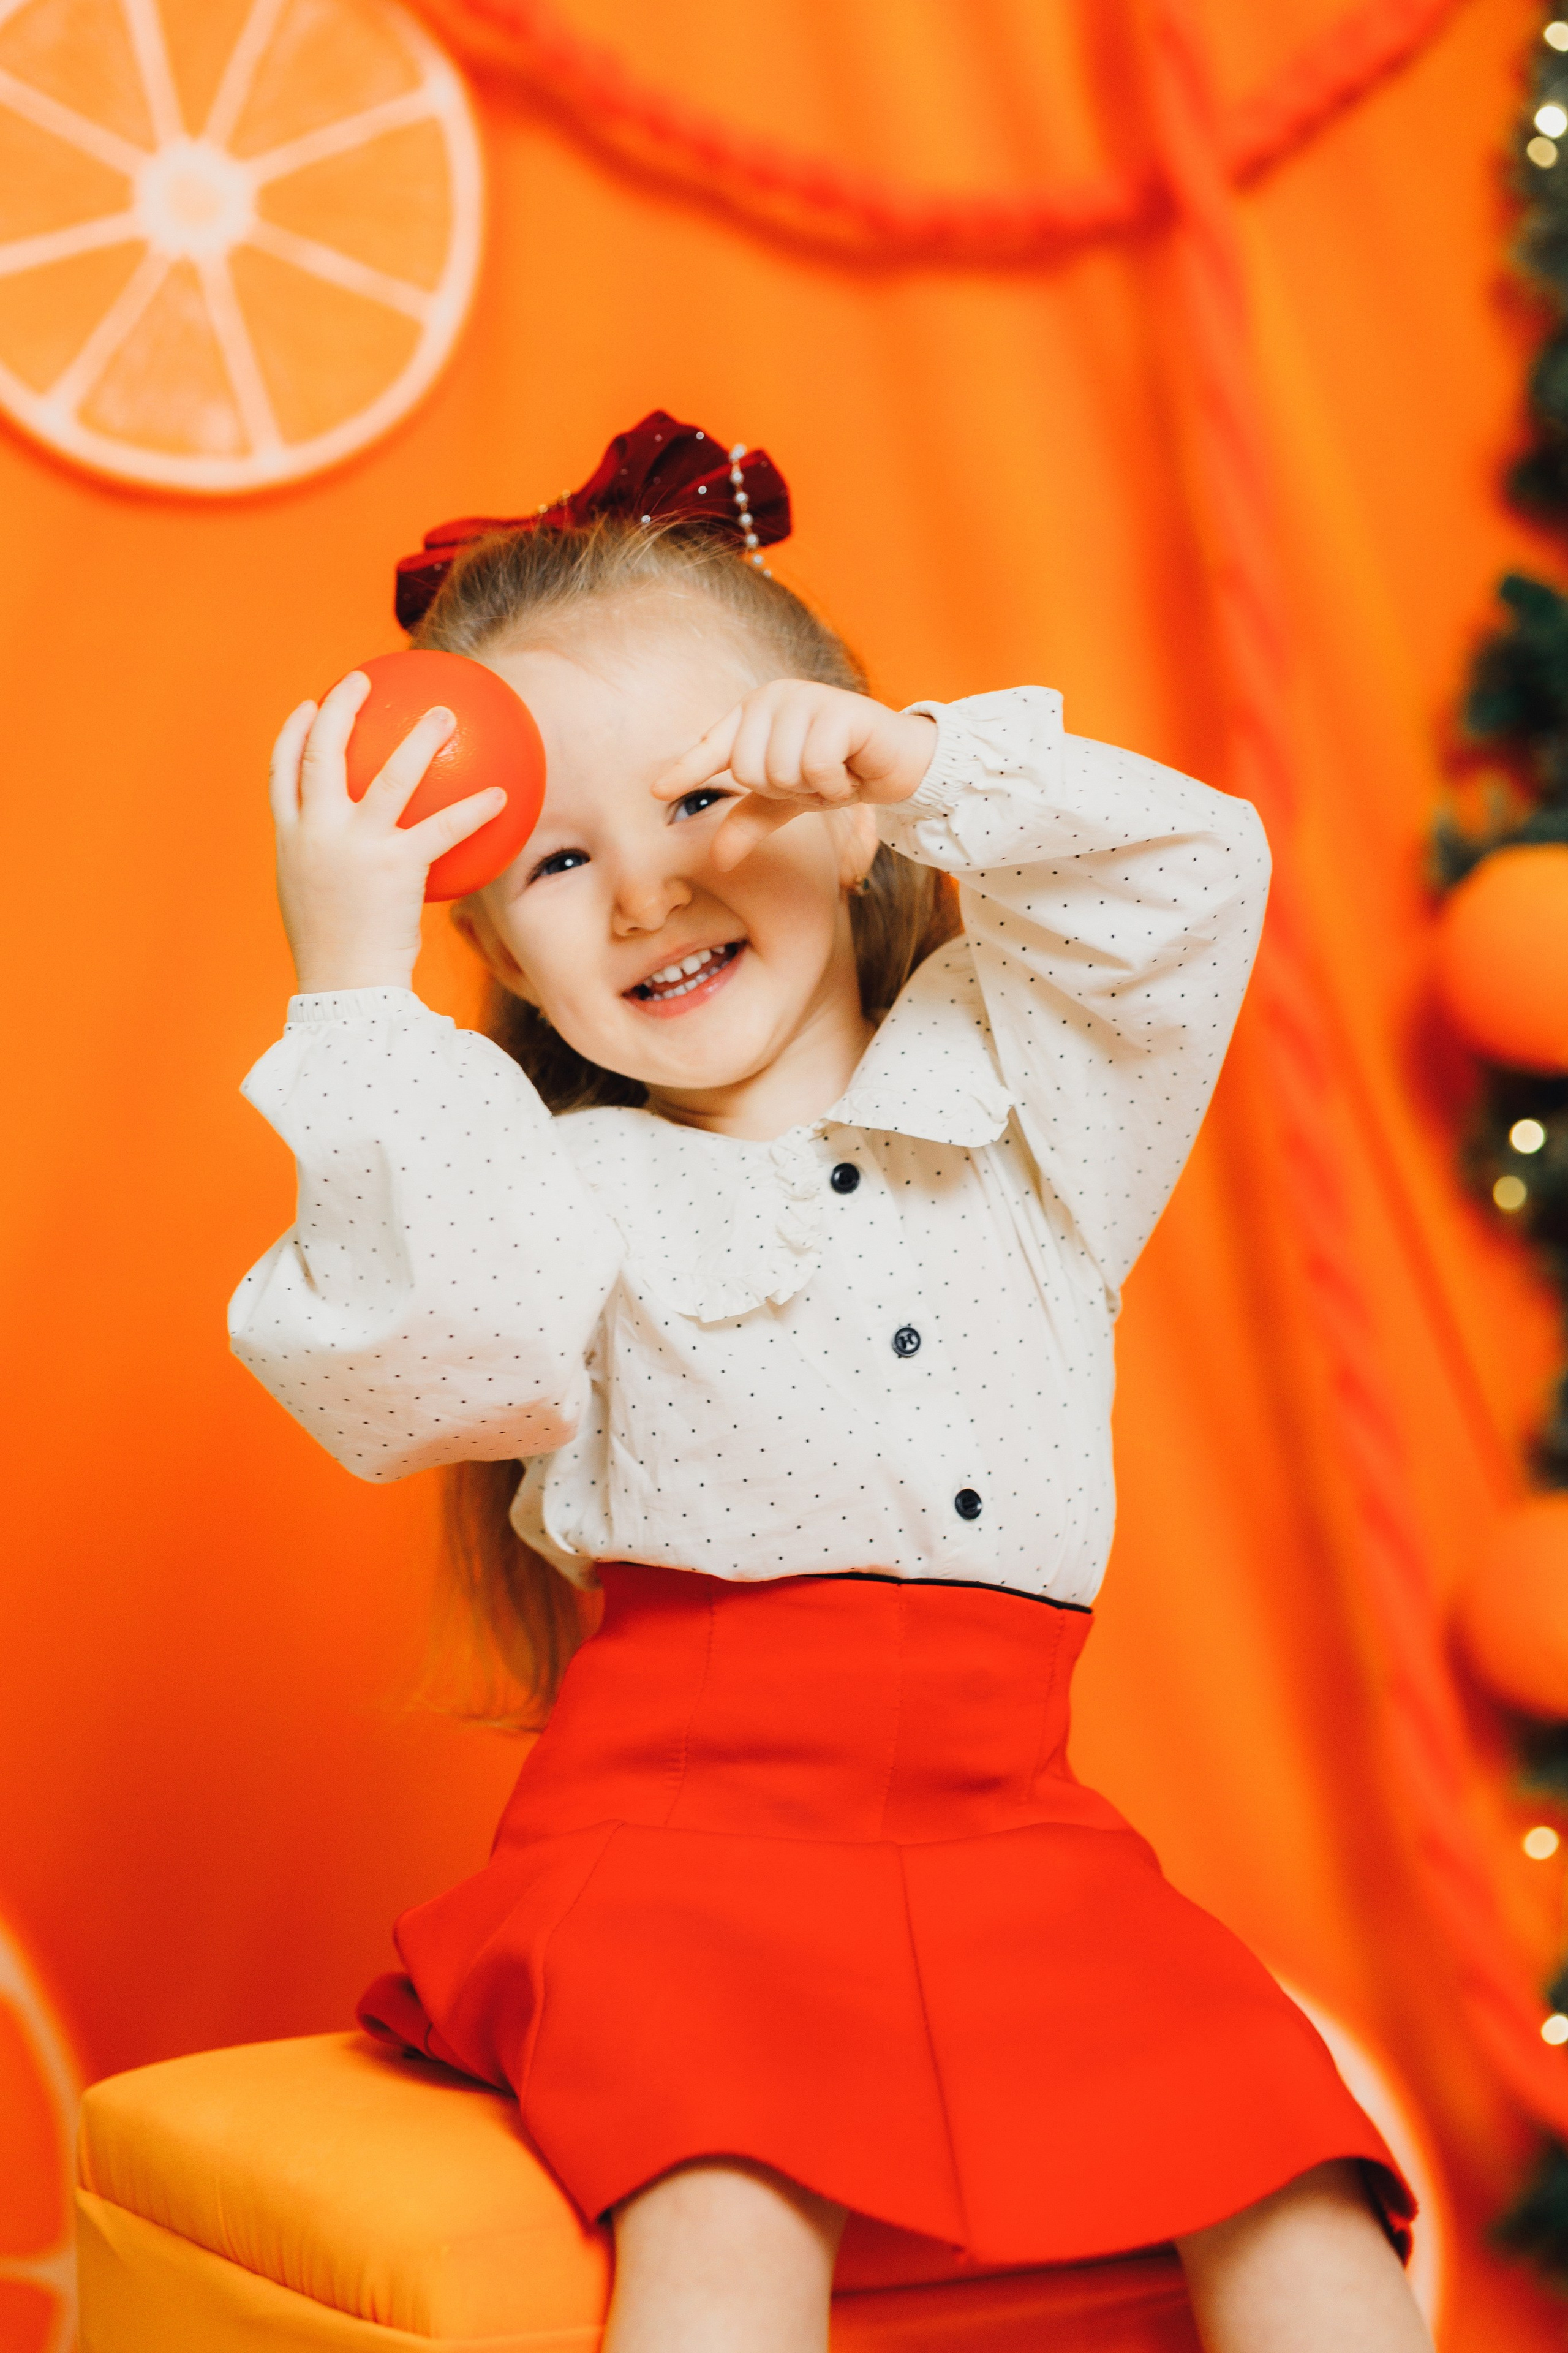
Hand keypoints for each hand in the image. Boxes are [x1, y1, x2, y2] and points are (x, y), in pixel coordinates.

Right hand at [268, 672, 505, 992]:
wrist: (342, 986)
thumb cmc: (334, 951)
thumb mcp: (312, 898)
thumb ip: (326, 865)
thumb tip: (353, 853)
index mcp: (290, 840)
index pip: (281, 773)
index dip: (292, 734)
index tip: (307, 707)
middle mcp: (316, 833)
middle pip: (322, 753)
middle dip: (341, 709)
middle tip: (361, 681)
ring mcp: (354, 846)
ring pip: (388, 775)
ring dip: (419, 739)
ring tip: (444, 714)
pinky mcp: (395, 866)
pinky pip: (442, 828)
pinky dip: (474, 810)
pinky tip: (501, 796)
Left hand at [652, 680, 935, 870]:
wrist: (898, 764)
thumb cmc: (838, 772)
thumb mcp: (787, 803)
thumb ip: (750, 822)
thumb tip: (718, 859)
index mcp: (755, 714)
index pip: (713, 747)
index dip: (686, 770)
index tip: (656, 791)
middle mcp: (775, 698)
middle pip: (749, 770)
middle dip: (786, 791)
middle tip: (815, 781)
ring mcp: (806, 699)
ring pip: (780, 770)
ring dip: (812, 789)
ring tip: (833, 775)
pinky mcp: (838, 710)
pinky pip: (814, 766)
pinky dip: (833, 784)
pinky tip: (850, 773)